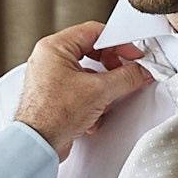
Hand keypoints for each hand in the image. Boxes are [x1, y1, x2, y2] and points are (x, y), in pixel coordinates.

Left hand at [13, 21, 150, 159]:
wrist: (37, 145)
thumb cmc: (53, 115)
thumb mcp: (99, 91)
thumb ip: (126, 77)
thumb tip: (139, 71)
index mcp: (54, 47)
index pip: (94, 32)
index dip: (119, 42)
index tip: (134, 55)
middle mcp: (48, 60)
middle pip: (92, 53)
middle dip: (111, 69)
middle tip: (125, 75)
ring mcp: (50, 79)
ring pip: (88, 75)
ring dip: (102, 91)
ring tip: (105, 101)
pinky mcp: (54, 97)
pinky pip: (80, 91)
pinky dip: (91, 103)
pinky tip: (92, 117)